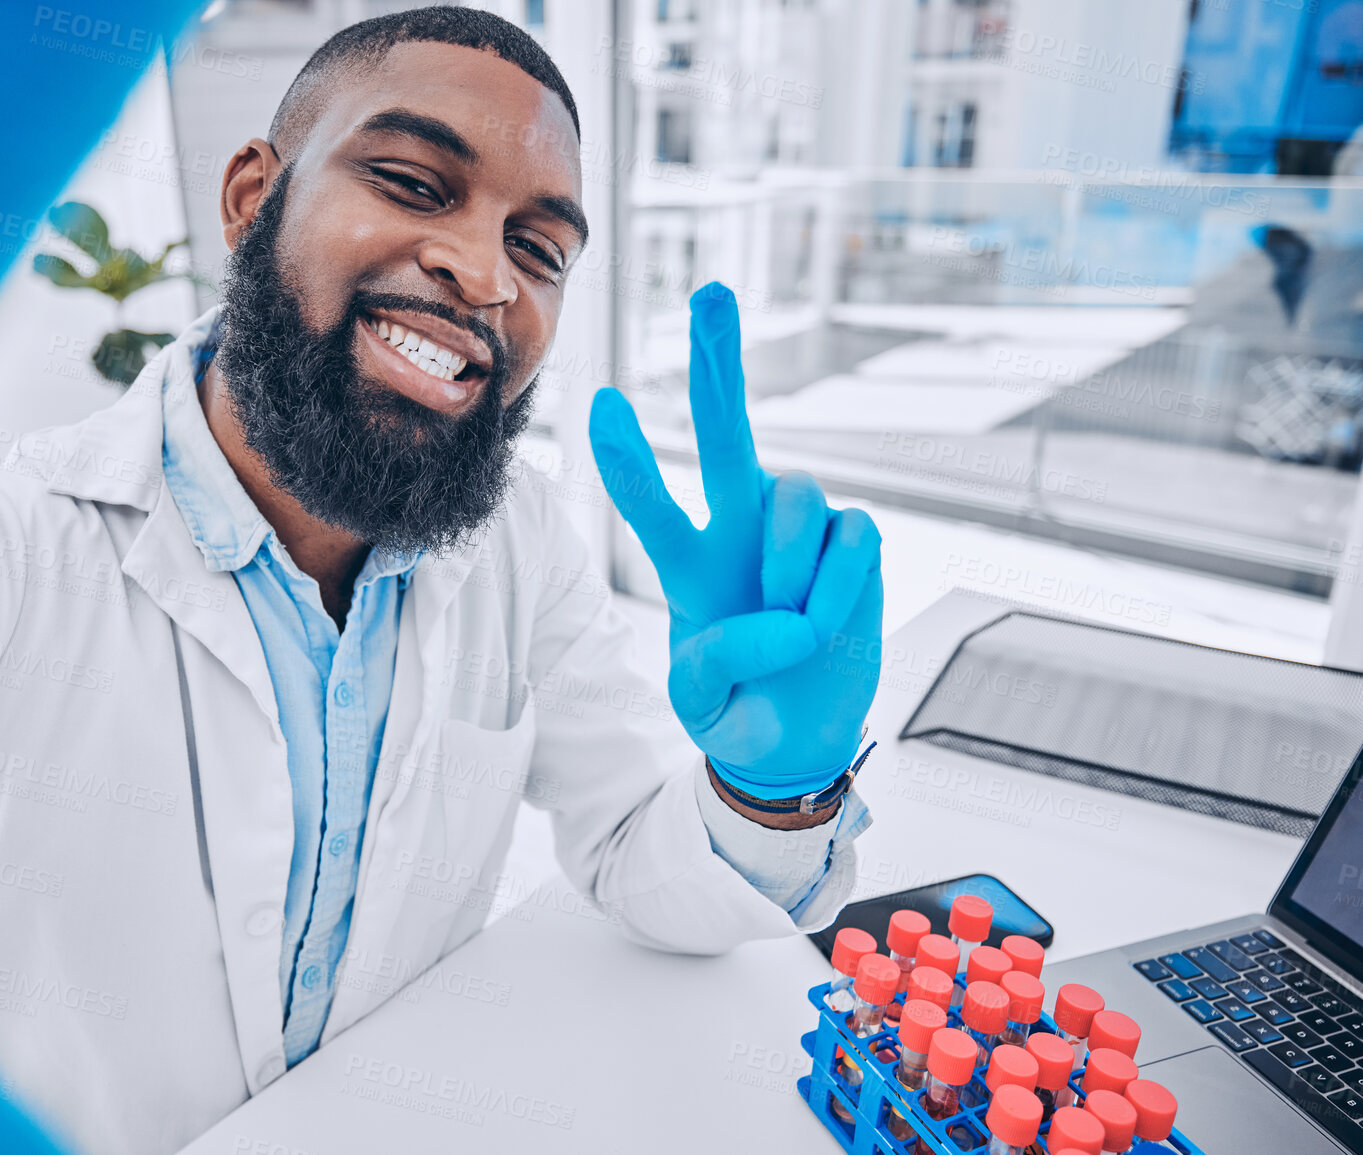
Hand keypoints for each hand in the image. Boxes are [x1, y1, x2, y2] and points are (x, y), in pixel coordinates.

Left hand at [589, 282, 882, 798]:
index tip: (602, 402)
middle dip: (720, 361)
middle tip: (712, 291)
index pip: (652, 501)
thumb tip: (779, 623)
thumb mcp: (702, 706)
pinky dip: (840, 585)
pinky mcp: (851, 541)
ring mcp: (798, 530)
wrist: (800, 737)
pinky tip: (830, 618)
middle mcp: (740, 528)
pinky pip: (850, 537)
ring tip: (794, 626)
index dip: (628, 458)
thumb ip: (714, 669)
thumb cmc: (740, 710)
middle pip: (726, 431)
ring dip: (792, 570)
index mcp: (689, 563)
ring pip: (794, 498)